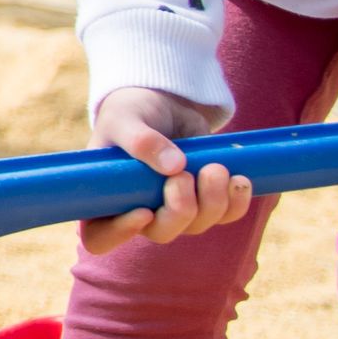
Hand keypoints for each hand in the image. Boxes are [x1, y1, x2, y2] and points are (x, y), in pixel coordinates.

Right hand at [80, 85, 251, 253]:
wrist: (164, 102)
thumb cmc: (132, 112)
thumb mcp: (126, 118)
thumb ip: (141, 140)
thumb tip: (175, 167)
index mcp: (105, 197)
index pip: (100, 236)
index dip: (119, 234)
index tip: (143, 211)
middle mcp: (138, 210)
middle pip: (160, 233)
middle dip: (179, 210)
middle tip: (183, 175)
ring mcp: (174, 209)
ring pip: (197, 225)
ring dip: (212, 201)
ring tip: (215, 167)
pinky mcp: (205, 200)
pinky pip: (226, 215)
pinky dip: (236, 201)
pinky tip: (238, 179)